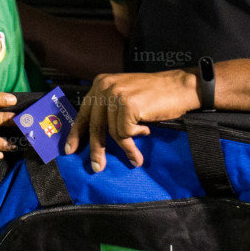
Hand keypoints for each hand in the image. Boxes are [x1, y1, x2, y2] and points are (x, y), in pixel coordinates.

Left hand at [63, 70, 198, 171]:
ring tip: (136, 155)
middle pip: (95, 125)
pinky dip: (136, 138)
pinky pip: (126, 133)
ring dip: (126, 147)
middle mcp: (104, 86)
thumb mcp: (125, 96)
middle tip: (97, 167)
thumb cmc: (155, 95)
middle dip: (96, 149)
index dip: (76, 133)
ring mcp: (115, 94)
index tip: (70, 149)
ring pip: (113, 132)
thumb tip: (95, 135)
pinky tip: (146, 129)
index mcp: (101, 83)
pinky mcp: (127, 104)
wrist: (180, 87)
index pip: (84, 112)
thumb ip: (109, 109)